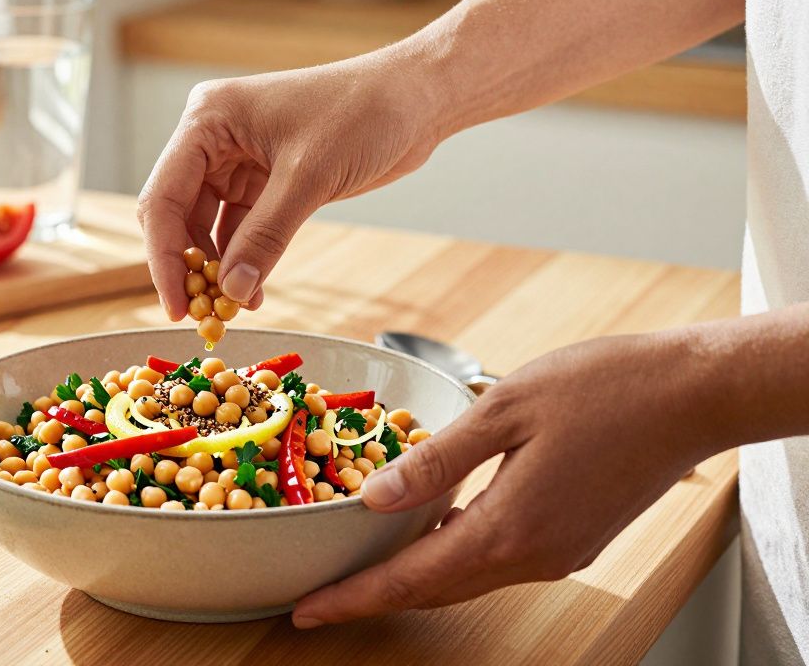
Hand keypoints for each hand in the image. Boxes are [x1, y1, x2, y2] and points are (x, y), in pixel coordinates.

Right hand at [136, 50, 445, 318]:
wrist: (416, 98)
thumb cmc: (363, 112)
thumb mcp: (309, 177)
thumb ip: (265, 237)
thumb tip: (232, 292)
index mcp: (208, 120)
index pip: (164, 197)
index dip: (165, 257)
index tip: (178, 306)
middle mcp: (214, 138)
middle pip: (178, 215)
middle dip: (188, 266)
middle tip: (202, 315)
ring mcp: (238, 159)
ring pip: (207, 226)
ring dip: (219, 268)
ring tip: (235, 307)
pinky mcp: (265, 179)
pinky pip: (240, 228)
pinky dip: (243, 260)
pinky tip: (253, 290)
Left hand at [291, 330, 720, 626]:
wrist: (695, 394)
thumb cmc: (606, 388)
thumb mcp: (505, 409)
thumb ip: (437, 460)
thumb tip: (375, 499)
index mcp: (510, 530)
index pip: (412, 580)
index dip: (353, 599)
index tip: (305, 611)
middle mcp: (534, 556)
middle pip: (436, 589)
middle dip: (373, 596)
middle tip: (320, 596)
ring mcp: (559, 553)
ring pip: (467, 577)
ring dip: (414, 576)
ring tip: (362, 566)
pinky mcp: (574, 538)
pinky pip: (498, 558)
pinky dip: (454, 553)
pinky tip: (431, 527)